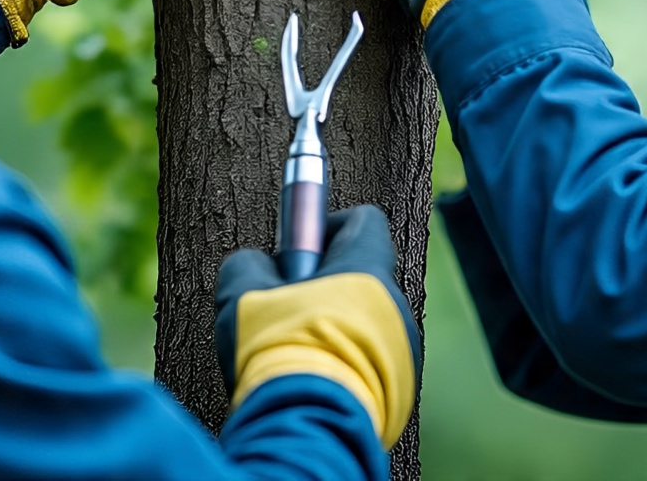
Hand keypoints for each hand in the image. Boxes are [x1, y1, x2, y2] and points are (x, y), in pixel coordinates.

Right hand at [214, 205, 420, 448]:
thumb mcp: (242, 293)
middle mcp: (394, 306)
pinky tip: (313, 380)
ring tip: (297, 352)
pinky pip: (373, 364)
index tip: (300, 249)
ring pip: (366, 323)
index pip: (365, 221)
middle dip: (326, 286)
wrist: (305, 424)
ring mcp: (403, 352)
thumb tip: (258, 265)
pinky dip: (347, 365)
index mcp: (366, 270)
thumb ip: (250, 263)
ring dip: (336, 328)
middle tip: (289, 307)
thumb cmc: (279, 350)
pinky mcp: (399, 393)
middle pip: (363, 276)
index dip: (329, 226)